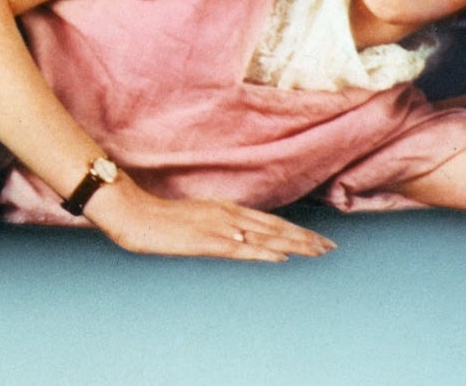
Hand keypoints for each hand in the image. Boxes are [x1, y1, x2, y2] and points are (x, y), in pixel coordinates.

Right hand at [86, 175, 334, 261]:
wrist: (135, 213)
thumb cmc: (162, 219)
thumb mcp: (196, 221)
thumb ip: (219, 228)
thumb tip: (242, 240)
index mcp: (226, 209)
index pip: (270, 222)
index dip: (296, 231)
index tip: (319, 239)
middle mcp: (227, 215)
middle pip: (274, 228)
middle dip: (304, 238)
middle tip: (330, 246)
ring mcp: (218, 227)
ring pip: (264, 237)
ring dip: (292, 244)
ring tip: (317, 250)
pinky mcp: (206, 240)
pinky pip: (240, 248)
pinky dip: (263, 252)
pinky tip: (279, 256)